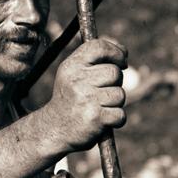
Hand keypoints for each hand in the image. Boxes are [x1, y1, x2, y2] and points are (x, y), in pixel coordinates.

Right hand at [39, 37, 127, 152]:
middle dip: (116, 83)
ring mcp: (86, 99)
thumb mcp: (72, 74)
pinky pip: (120, 114)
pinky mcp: (94, 117)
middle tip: (103, 92)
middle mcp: (77, 80)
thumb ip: (93, 60)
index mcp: (71, 66)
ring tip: (100, 107)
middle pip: (114, 72)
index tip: (122, 61)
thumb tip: (123, 52)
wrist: (54, 129)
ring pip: (120, 94)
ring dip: (115, 103)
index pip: (99, 47)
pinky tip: (103, 120)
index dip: (116, 52)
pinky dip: (116, 119)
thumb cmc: (70, 99)